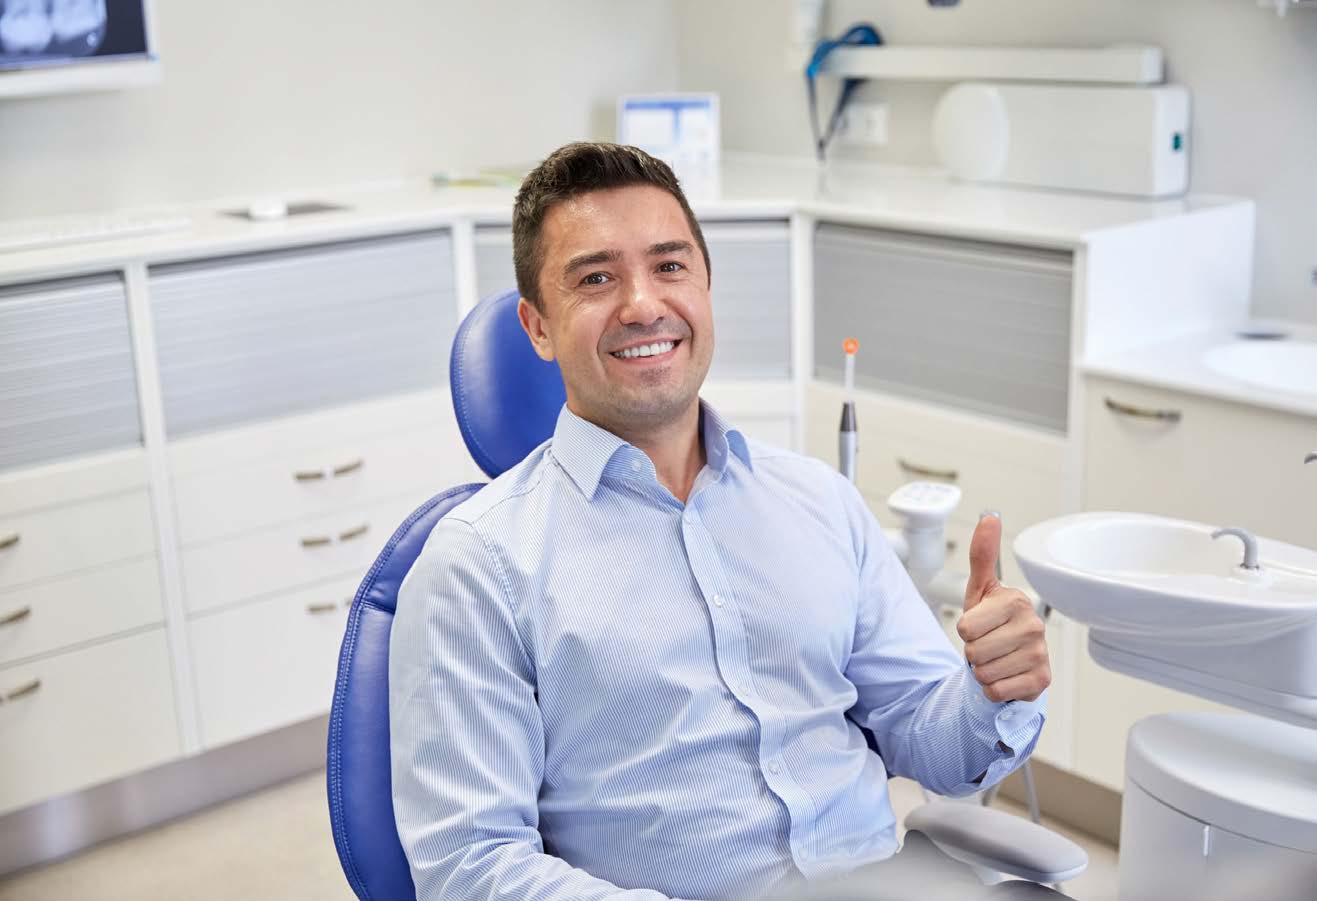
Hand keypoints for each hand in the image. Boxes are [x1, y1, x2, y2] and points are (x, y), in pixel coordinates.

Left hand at [957, 514, 1050, 702]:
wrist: (1009, 661)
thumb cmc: (991, 624)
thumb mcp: (980, 589)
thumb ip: (982, 555)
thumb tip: (990, 516)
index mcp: (1016, 601)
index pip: (965, 627)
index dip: (966, 631)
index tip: (980, 626)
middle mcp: (1033, 626)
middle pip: (973, 652)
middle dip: (973, 654)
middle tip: (987, 646)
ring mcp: (1040, 654)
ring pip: (984, 673)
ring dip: (983, 672)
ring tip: (996, 660)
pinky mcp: (1041, 680)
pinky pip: (996, 691)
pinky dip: (994, 689)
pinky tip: (1006, 676)